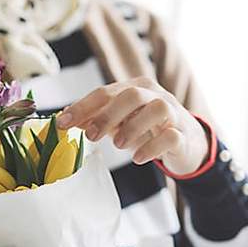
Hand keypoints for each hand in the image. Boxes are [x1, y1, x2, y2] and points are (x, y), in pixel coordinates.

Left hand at [56, 77, 209, 174]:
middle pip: (132, 95)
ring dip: (133, 127)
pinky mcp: (183, 134)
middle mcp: (155, 96)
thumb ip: (95, 119)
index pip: (105, 92)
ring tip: (118, 146)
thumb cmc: (147, 128)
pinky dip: (152, 147)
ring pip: (158, 109)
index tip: (62, 123)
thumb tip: (64, 119)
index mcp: (135, 88)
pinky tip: (138, 158)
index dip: (82, 107)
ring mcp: (173, 113)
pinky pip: (171, 136)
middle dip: (108, 115)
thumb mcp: (120, 122)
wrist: (186, 142)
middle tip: (92, 136)